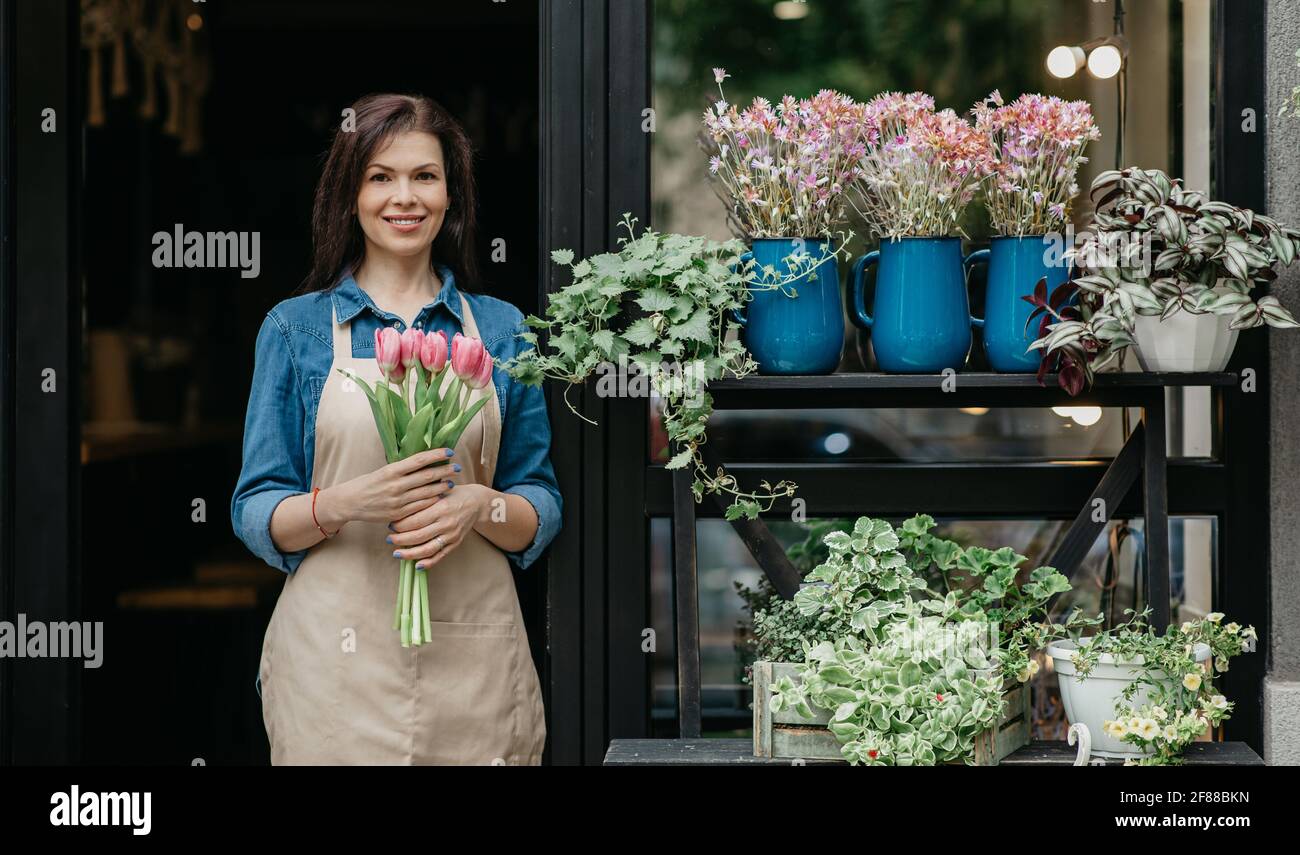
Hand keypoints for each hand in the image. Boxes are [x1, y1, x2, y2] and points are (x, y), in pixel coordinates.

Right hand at [319, 448, 458, 528]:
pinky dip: (432, 501)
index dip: (437, 455)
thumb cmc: (367, 483)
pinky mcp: (398, 514)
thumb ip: (402, 468)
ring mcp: (397, 501)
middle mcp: (396, 485)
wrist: (349, 503)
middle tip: (457, 467)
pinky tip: (439, 497)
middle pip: (427, 476)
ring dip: (441, 486)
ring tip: (451, 482)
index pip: (419, 460)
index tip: (450, 451)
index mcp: (391, 470)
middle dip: (445, 471)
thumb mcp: (383, 471)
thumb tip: (424, 461)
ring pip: (427, 493)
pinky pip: (420, 507)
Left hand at [388, 483, 489, 567]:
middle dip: (400, 540)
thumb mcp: (438, 491)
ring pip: (427, 549)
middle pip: (418, 536)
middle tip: (389, 539)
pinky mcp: (456, 543)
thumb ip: (421, 498)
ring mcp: (452, 535)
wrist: (477, 502)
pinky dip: (428, 563)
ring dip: (410, 554)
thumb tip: (398, 507)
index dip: (400, 525)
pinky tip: (416, 565)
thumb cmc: (454, 494)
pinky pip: (440, 556)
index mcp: (440, 508)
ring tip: (396, 554)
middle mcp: (446, 523)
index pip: (415, 520)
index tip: (390, 525)